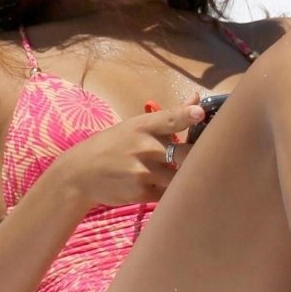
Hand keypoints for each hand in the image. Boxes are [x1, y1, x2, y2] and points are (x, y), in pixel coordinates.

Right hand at [48, 102, 204, 209]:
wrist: (79, 174)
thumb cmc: (114, 145)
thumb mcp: (135, 126)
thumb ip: (170, 116)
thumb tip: (197, 98)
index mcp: (144, 126)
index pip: (170, 119)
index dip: (187, 115)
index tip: (200, 113)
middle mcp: (145, 147)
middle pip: (186, 154)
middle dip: (200, 158)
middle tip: (210, 158)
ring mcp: (143, 171)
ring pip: (181, 176)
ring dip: (188, 177)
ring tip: (191, 175)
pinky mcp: (142, 192)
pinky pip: (170, 193)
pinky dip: (174, 191)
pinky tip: (170, 187)